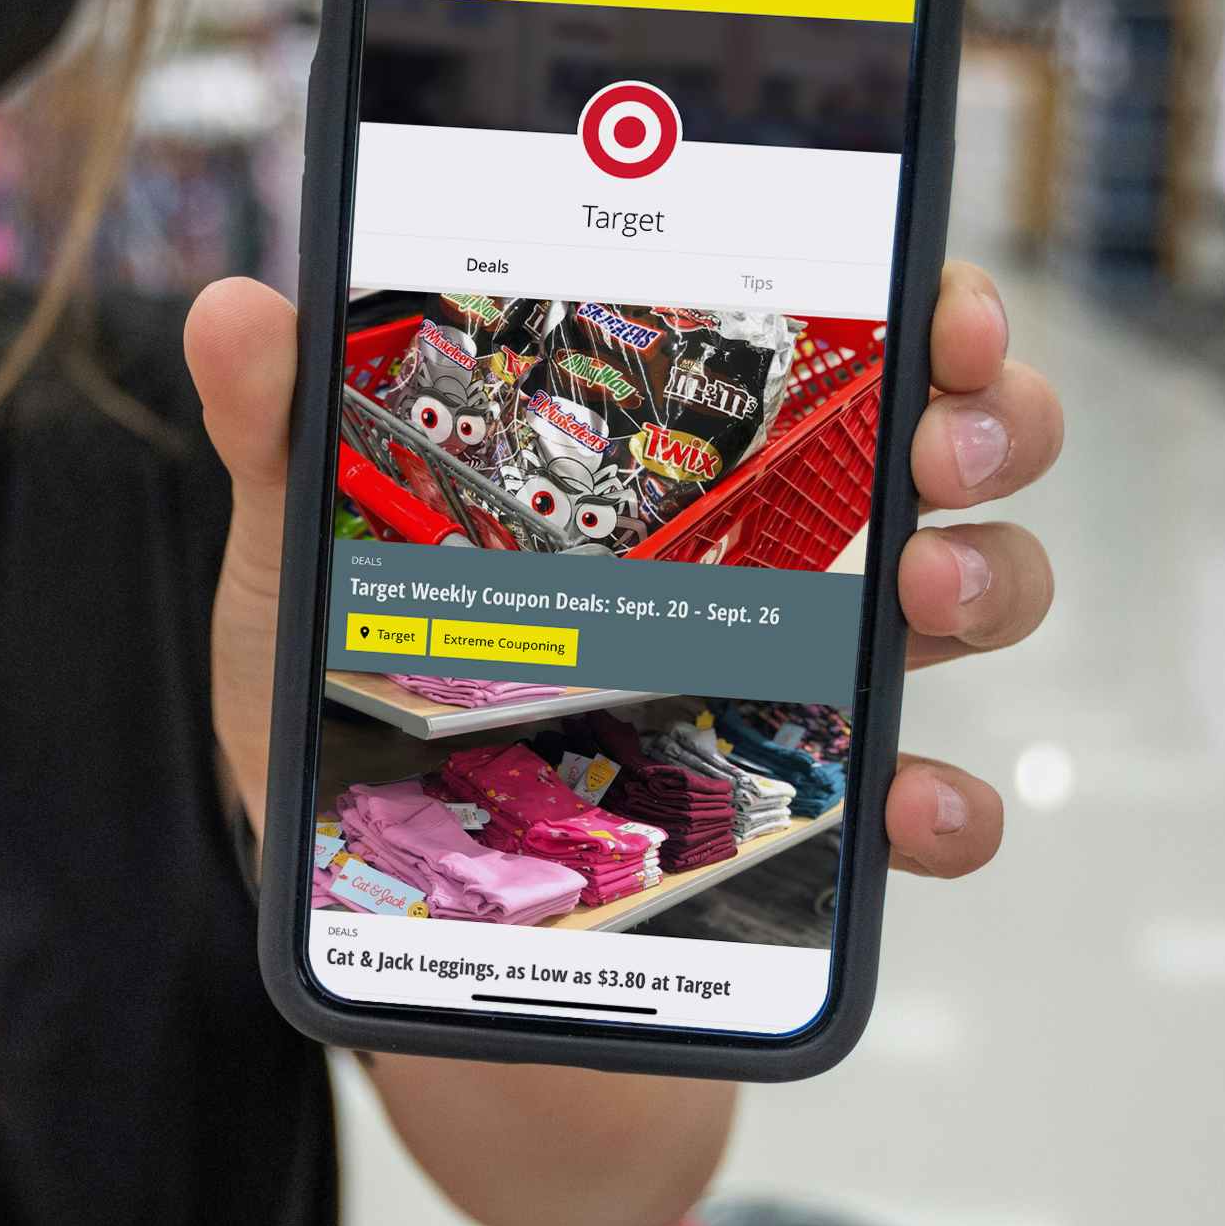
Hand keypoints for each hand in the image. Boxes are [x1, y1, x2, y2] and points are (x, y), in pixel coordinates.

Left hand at [185, 261, 1059, 876]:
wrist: (386, 933)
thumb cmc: (350, 737)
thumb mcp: (296, 580)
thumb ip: (281, 443)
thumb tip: (233, 306)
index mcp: (654, 472)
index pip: (811, 344)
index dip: (906, 298)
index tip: (934, 292)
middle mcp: (754, 563)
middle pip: (936, 445)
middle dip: (989, 413)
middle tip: (943, 428)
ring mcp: (795, 689)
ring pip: (971, 592)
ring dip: (990, 574)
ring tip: (923, 589)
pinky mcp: (803, 823)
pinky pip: (924, 802)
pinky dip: (951, 801)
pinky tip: (912, 802)